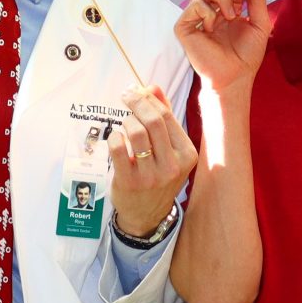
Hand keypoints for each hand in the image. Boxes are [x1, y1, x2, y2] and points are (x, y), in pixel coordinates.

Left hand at [111, 85, 196, 238]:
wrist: (147, 215)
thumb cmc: (158, 176)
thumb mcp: (170, 150)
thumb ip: (164, 118)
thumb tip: (152, 88)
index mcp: (187, 155)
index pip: (167, 117)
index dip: (149, 99)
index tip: (136, 91)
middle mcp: (172, 165)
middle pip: (153, 121)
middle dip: (137, 102)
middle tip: (126, 96)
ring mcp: (151, 175)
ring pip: (136, 132)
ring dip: (126, 120)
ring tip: (124, 123)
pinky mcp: (130, 182)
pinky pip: (118, 148)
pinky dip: (114, 137)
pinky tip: (116, 138)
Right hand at [176, 0, 272, 91]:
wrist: (235, 77)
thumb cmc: (246, 56)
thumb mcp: (260, 23)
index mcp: (228, 5)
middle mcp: (211, 7)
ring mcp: (197, 15)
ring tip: (232, 16)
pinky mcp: (184, 25)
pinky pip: (194, 4)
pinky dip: (208, 12)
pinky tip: (213, 28)